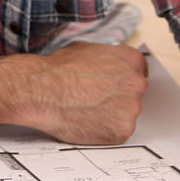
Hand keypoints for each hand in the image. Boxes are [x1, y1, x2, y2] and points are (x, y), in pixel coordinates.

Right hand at [22, 41, 147, 144]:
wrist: (41, 90)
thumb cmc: (57, 69)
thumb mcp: (85, 48)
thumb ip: (106, 57)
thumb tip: (106, 63)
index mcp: (131, 60)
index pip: (138, 72)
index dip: (122, 81)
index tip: (112, 86)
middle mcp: (136, 83)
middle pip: (134, 94)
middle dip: (117, 97)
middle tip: (95, 100)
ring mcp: (131, 108)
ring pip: (126, 114)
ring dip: (111, 115)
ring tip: (87, 111)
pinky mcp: (122, 130)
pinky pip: (117, 132)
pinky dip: (104, 131)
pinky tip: (87, 122)